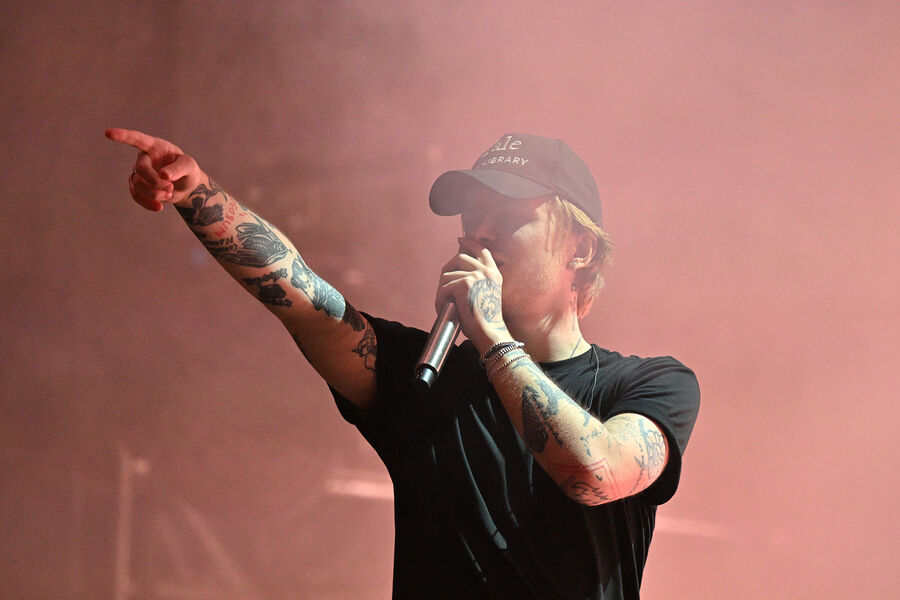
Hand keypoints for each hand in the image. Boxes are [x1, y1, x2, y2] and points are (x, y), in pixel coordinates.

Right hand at [105, 128, 204, 211]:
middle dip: (156, 182)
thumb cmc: (188, 170)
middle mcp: (144, 158)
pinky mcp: (139, 186)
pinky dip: (147, 203)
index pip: (137, 139)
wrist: (187, 185)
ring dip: (154, 193)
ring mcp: (140, 172)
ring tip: (169, 193)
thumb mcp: (189, 166)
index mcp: (155, 146)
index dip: (123, 136)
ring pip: (138, 184)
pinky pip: (136, 195)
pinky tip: (159, 207)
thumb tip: (164, 175)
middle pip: (140, 169)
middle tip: (171, 187)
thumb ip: (179, 168)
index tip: (108, 133)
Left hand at [436, 237, 510, 352]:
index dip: (470, 244)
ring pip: (447, 275)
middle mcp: (487, 272)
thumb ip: (475, 280)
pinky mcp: (465, 284)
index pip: (481, 251)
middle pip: (459, 257)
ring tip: (446, 305)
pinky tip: (444, 309)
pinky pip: (443, 288)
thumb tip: (456, 269)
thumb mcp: (483, 294)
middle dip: (447, 270)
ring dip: (441, 291)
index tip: (461, 240)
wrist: (489, 334)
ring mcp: (476, 276)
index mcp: (494, 274)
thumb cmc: (484, 322)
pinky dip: (439, 301)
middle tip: (444, 287)